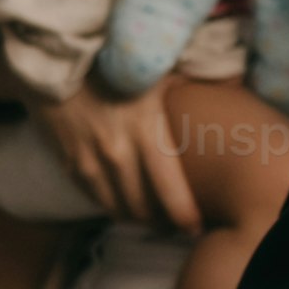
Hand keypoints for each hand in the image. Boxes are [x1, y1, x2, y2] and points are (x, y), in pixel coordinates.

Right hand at [32, 76, 202, 231]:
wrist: (56, 62)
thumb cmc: (116, 64)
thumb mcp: (158, 72)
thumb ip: (189, 88)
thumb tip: (232, 88)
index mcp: (146, 131)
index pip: (170, 189)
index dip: (184, 215)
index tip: (196, 227)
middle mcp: (118, 153)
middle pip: (144, 207)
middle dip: (161, 222)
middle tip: (175, 225)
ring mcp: (89, 161)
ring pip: (117, 208)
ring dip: (135, 218)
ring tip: (151, 219)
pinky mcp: (69, 163)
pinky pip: (94, 197)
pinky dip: (110, 205)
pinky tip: (122, 204)